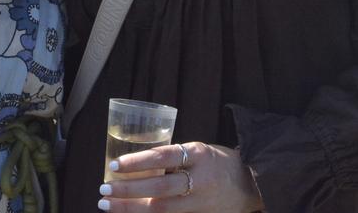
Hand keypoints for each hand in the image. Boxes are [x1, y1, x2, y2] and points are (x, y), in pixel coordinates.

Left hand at [98, 141, 263, 211]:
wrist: (253, 183)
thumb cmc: (219, 162)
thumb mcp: (199, 150)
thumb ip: (175, 157)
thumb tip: (140, 164)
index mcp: (198, 154)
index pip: (163, 156)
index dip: (138, 162)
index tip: (114, 165)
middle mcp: (199, 178)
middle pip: (159, 187)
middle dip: (129, 190)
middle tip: (104, 189)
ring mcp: (200, 201)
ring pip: (161, 208)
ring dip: (132, 207)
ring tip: (108, 204)